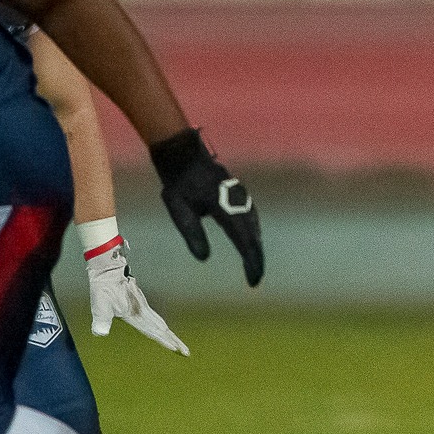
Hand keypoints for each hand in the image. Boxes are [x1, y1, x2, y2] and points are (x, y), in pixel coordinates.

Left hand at [85, 238, 188, 354]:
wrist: (108, 267)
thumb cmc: (103, 286)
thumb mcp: (100, 303)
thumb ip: (101, 319)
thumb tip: (99, 334)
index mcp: (135, 314)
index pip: (153, 331)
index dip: (164, 341)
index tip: (177, 350)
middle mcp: (142, 311)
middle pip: (162, 329)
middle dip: (175, 341)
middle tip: (186, 352)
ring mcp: (142, 306)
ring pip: (160, 323)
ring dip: (170, 335)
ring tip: (178, 344)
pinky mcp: (139, 302)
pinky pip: (154, 318)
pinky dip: (162, 326)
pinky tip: (161, 327)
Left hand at [151, 128, 263, 286]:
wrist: (183, 154)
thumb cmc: (178, 184)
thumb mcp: (179, 210)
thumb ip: (192, 234)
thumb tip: (204, 258)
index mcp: (223, 207)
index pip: (242, 239)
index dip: (250, 261)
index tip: (252, 279)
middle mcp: (236, 201)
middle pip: (252, 234)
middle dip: (255, 257)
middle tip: (255, 278)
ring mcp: (239, 195)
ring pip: (253, 223)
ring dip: (255, 243)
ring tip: (254, 263)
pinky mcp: (237, 193)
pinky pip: (250, 215)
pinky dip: (252, 231)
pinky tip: (250, 239)